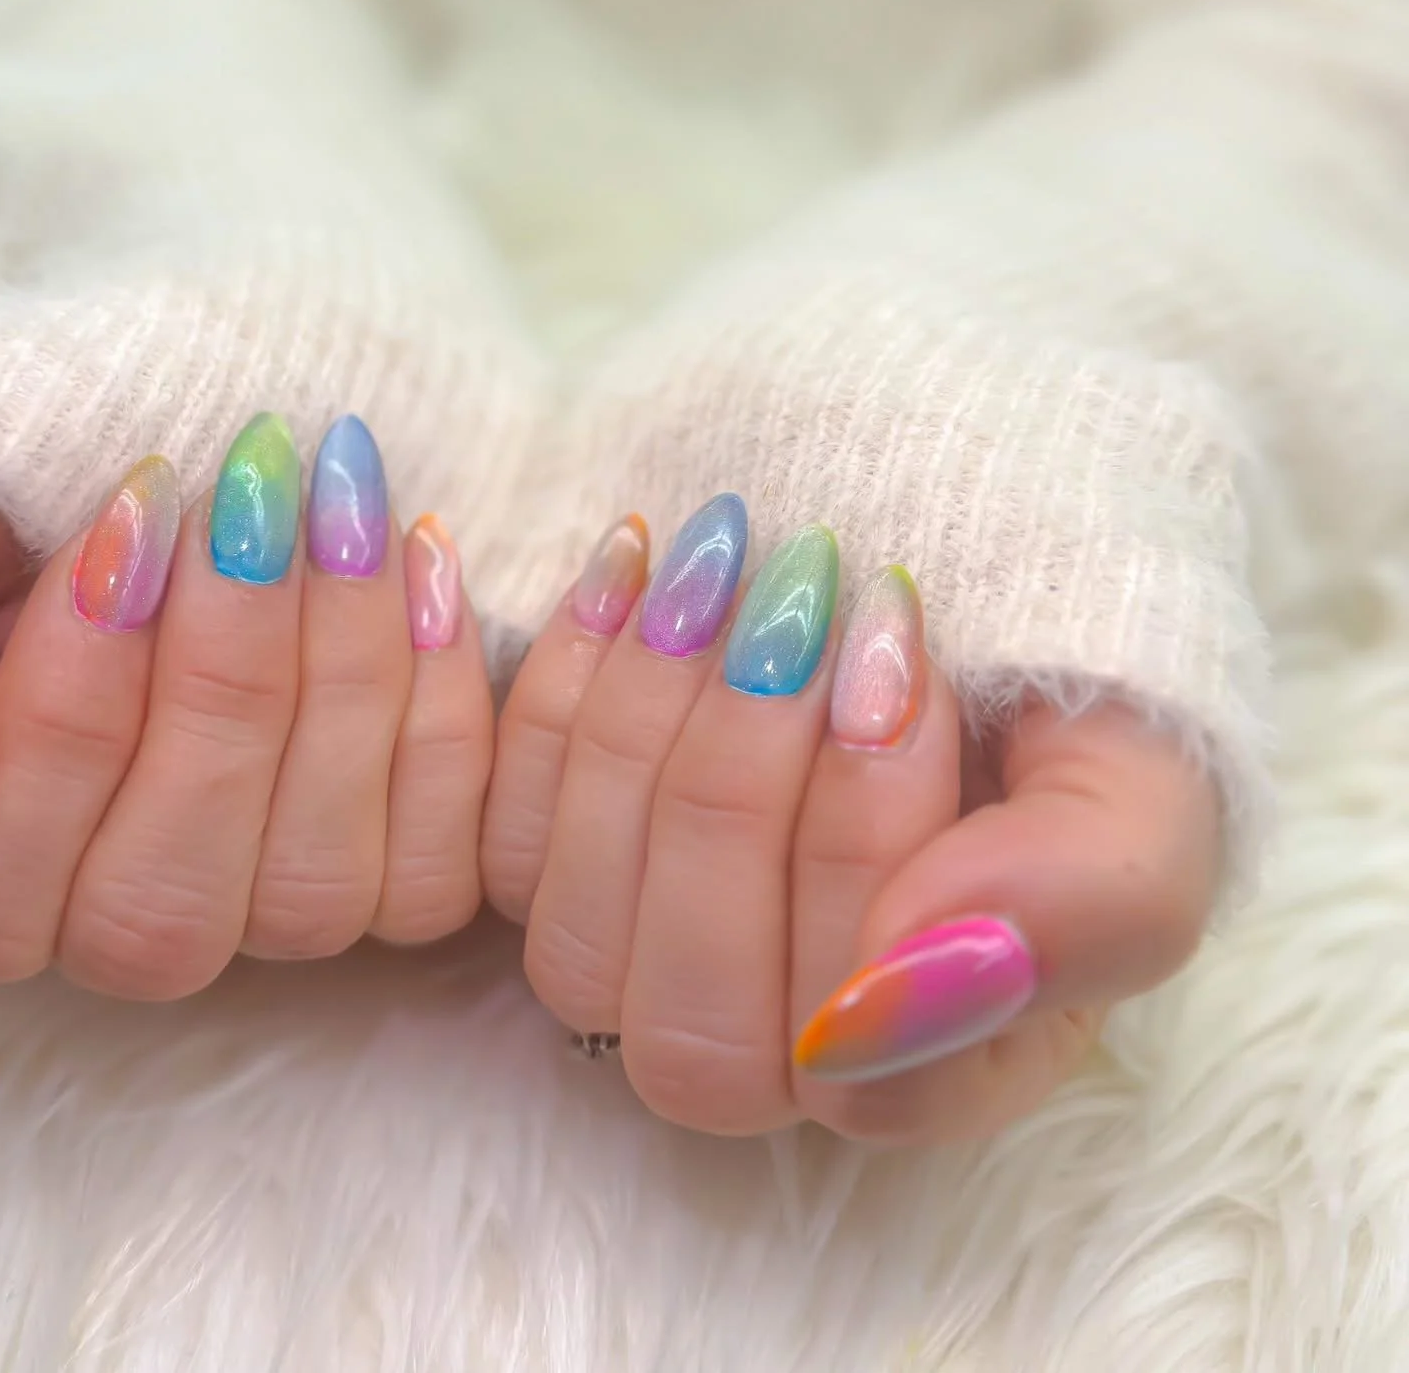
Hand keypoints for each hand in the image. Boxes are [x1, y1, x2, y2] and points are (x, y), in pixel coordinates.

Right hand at [0, 414, 493, 994]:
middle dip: (219, 682)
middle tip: (247, 491)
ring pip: (313, 887)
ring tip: (338, 502)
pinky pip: (441, 860)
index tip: (125, 512)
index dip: (68, 710)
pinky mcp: (398, 885)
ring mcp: (264, 925)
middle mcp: (117, 934)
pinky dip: (442, 702)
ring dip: (339, 675)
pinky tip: (424, 558)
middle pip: (164, 905)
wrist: (157, 475)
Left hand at [482, 493, 1220, 1141]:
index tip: (904, 657)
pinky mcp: (551, 881)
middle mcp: (781, 1058)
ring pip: (577, 952)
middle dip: (740, 793)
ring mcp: (653, 980)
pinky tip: (631, 562)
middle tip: (806, 605)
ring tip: (724, 564)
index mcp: (938, 1075)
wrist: (948, 579)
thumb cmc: (1061, 699)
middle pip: (698, 1031)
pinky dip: (557, 691)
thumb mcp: (1142, 782)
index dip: (863, 854)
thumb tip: (902, 986)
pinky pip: (494, 844)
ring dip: (645, 733)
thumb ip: (1093, 904)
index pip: (857, 1063)